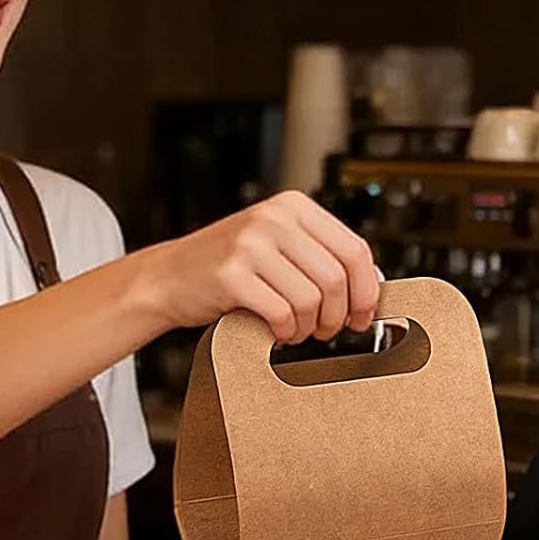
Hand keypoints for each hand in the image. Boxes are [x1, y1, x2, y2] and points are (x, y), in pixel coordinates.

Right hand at [143, 192, 378, 343]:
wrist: (169, 277)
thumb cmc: (229, 266)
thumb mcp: (277, 245)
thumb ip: (319, 256)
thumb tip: (369, 288)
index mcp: (293, 206)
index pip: (355, 249)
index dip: (366, 291)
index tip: (362, 314)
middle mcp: (273, 218)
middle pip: (336, 279)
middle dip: (337, 316)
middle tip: (325, 329)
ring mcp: (251, 244)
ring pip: (311, 300)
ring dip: (309, 327)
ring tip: (295, 330)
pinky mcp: (232, 275)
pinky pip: (282, 314)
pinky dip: (285, 332)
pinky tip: (275, 330)